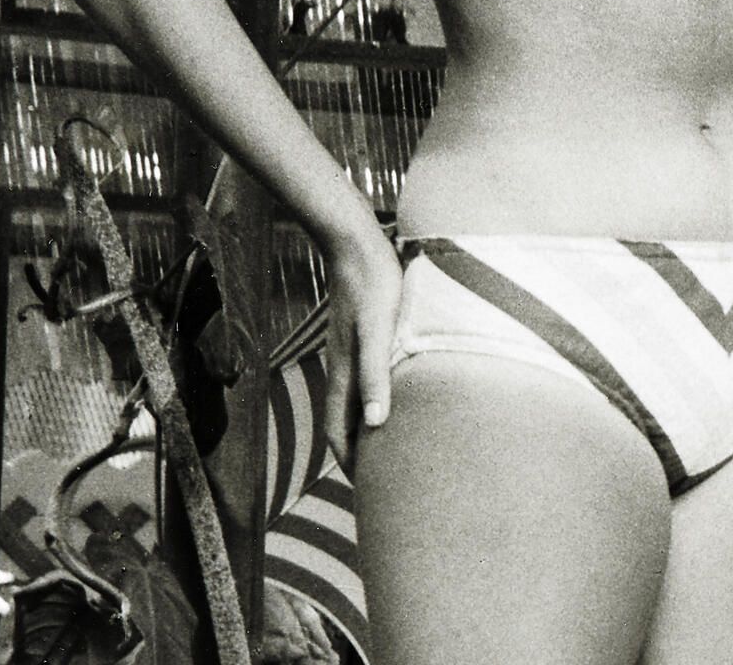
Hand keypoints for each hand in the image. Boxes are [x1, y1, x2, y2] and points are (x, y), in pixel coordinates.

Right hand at [319, 223, 402, 460]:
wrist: (355, 242)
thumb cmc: (374, 285)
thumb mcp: (379, 332)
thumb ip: (375, 376)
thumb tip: (375, 424)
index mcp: (344, 374)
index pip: (339, 432)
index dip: (350, 463)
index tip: (368, 490)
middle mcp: (343, 368)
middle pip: (344, 422)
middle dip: (358, 452)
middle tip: (383, 476)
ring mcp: (350, 352)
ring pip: (354, 400)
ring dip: (366, 425)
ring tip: (390, 443)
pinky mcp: (361, 335)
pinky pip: (364, 378)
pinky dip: (374, 397)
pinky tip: (393, 392)